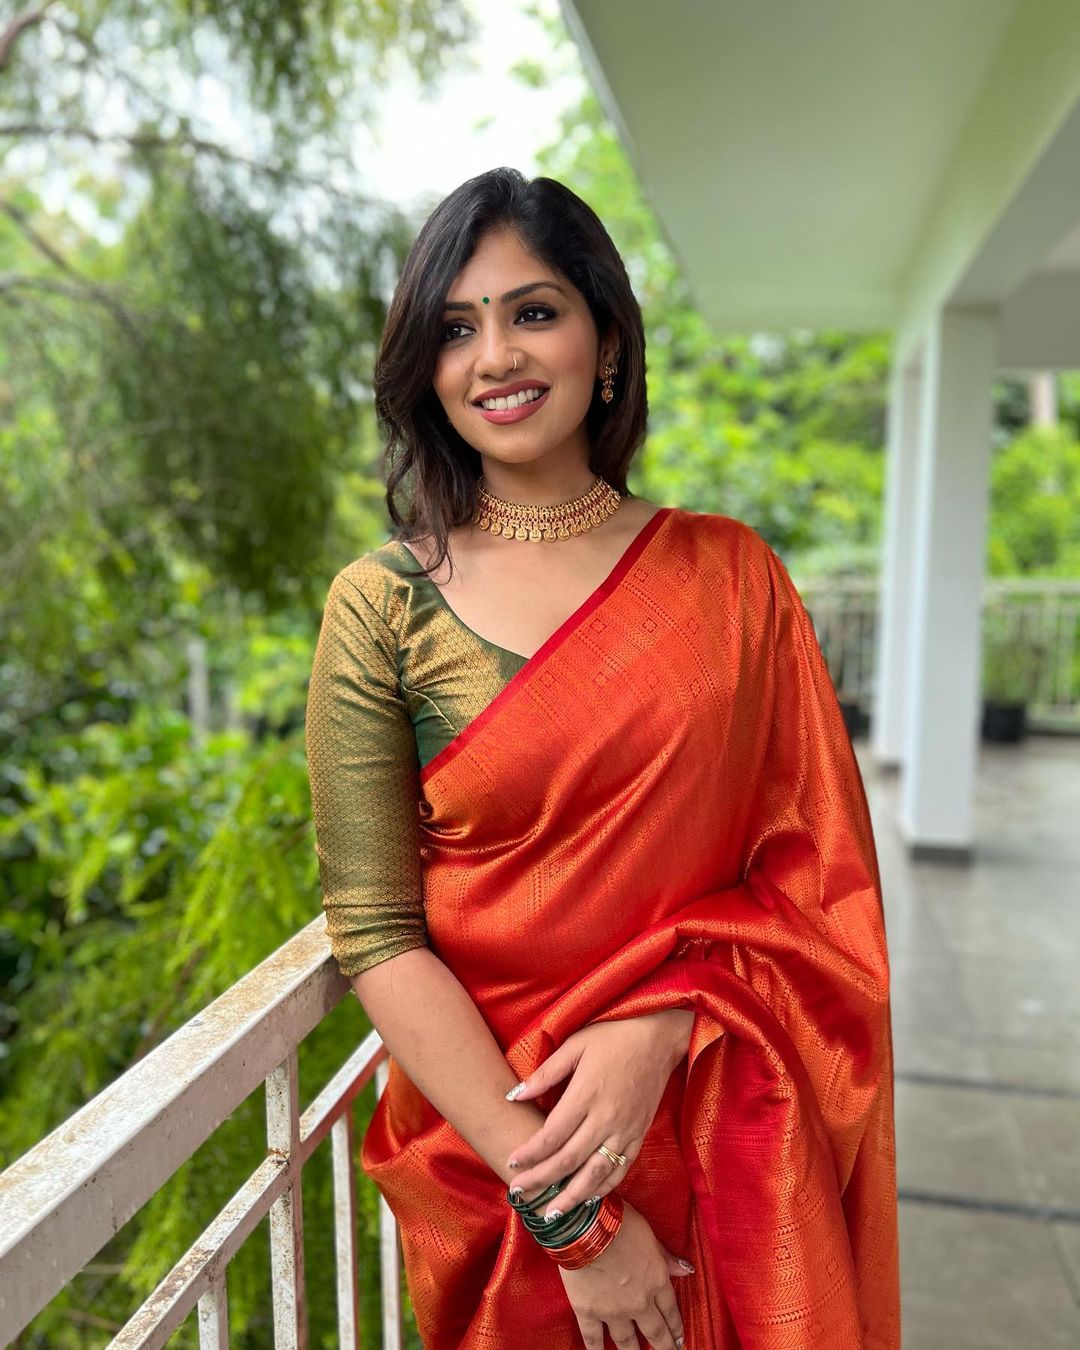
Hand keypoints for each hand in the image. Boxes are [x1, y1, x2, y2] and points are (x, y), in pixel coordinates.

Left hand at [506, 1010, 693, 1217]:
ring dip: (571, 1197)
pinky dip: (603, 1188)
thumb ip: (546, 1073)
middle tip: (518, 1193)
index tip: (511, 1163)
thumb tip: (514, 1095)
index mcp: (586, 1094)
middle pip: (568, 1160)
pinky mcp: (639, 1135)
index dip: (529, 1154)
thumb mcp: (575, 1044)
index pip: (551, 1135)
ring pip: (594, 1173)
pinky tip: (588, 1198)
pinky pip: (620, 1169)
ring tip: (551, 1214)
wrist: (658, 1038)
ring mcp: (625, 1130)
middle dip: (540, 1181)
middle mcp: (605, 1118)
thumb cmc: (613, 1036)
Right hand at [559, 1199, 691, 1349]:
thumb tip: (686, 1270)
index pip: (671, 1310)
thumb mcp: (649, 1234)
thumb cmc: (620, 1223)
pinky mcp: (588, 1312)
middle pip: (655, 1331)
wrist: (587, 1228)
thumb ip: (665, 1257)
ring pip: (627, 1341)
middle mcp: (639, 1302)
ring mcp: (613, 1311)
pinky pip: (594, 1338)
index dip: (676, 1326)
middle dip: (664, 1346)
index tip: (679, 1338)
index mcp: (656, 1281)